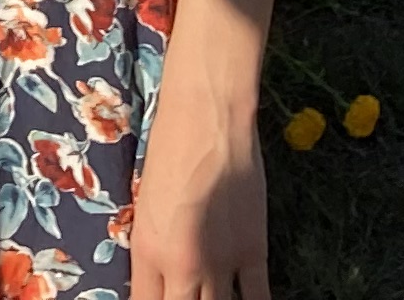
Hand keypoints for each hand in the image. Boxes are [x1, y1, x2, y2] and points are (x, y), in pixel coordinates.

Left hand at [126, 87, 269, 299]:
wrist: (206, 122)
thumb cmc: (166, 152)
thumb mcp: (146, 207)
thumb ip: (152, 253)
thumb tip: (160, 282)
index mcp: (147, 254)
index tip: (159, 299)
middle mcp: (184, 268)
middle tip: (187, 293)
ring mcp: (222, 263)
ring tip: (211, 295)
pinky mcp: (254, 252)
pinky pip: (257, 298)